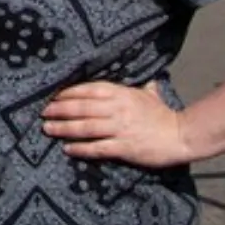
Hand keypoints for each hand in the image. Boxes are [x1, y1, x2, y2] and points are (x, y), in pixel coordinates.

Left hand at [41, 81, 194, 167]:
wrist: (182, 135)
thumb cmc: (163, 115)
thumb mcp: (148, 94)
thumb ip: (137, 85)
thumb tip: (139, 76)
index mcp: (121, 93)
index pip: (87, 89)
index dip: (67, 92)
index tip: (51, 95)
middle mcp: (118, 108)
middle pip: (82, 107)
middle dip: (59, 109)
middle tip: (41, 111)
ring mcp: (121, 128)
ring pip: (85, 127)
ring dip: (64, 128)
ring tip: (47, 129)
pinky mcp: (125, 147)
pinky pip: (97, 148)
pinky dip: (81, 148)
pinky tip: (67, 149)